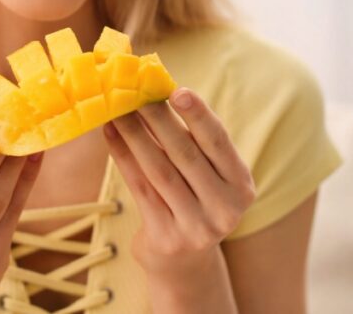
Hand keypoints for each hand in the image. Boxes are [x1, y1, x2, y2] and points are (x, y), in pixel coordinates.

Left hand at [103, 88, 255, 278]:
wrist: (183, 261)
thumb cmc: (194, 199)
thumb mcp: (206, 175)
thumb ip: (192, 141)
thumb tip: (157, 92)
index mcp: (241, 185)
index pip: (218, 143)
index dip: (198, 115)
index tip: (177, 90)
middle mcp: (225, 208)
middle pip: (186, 154)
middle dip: (158, 120)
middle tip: (135, 93)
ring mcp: (197, 226)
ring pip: (159, 170)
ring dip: (135, 135)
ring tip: (118, 111)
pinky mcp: (167, 237)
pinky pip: (140, 188)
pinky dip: (124, 157)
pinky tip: (112, 135)